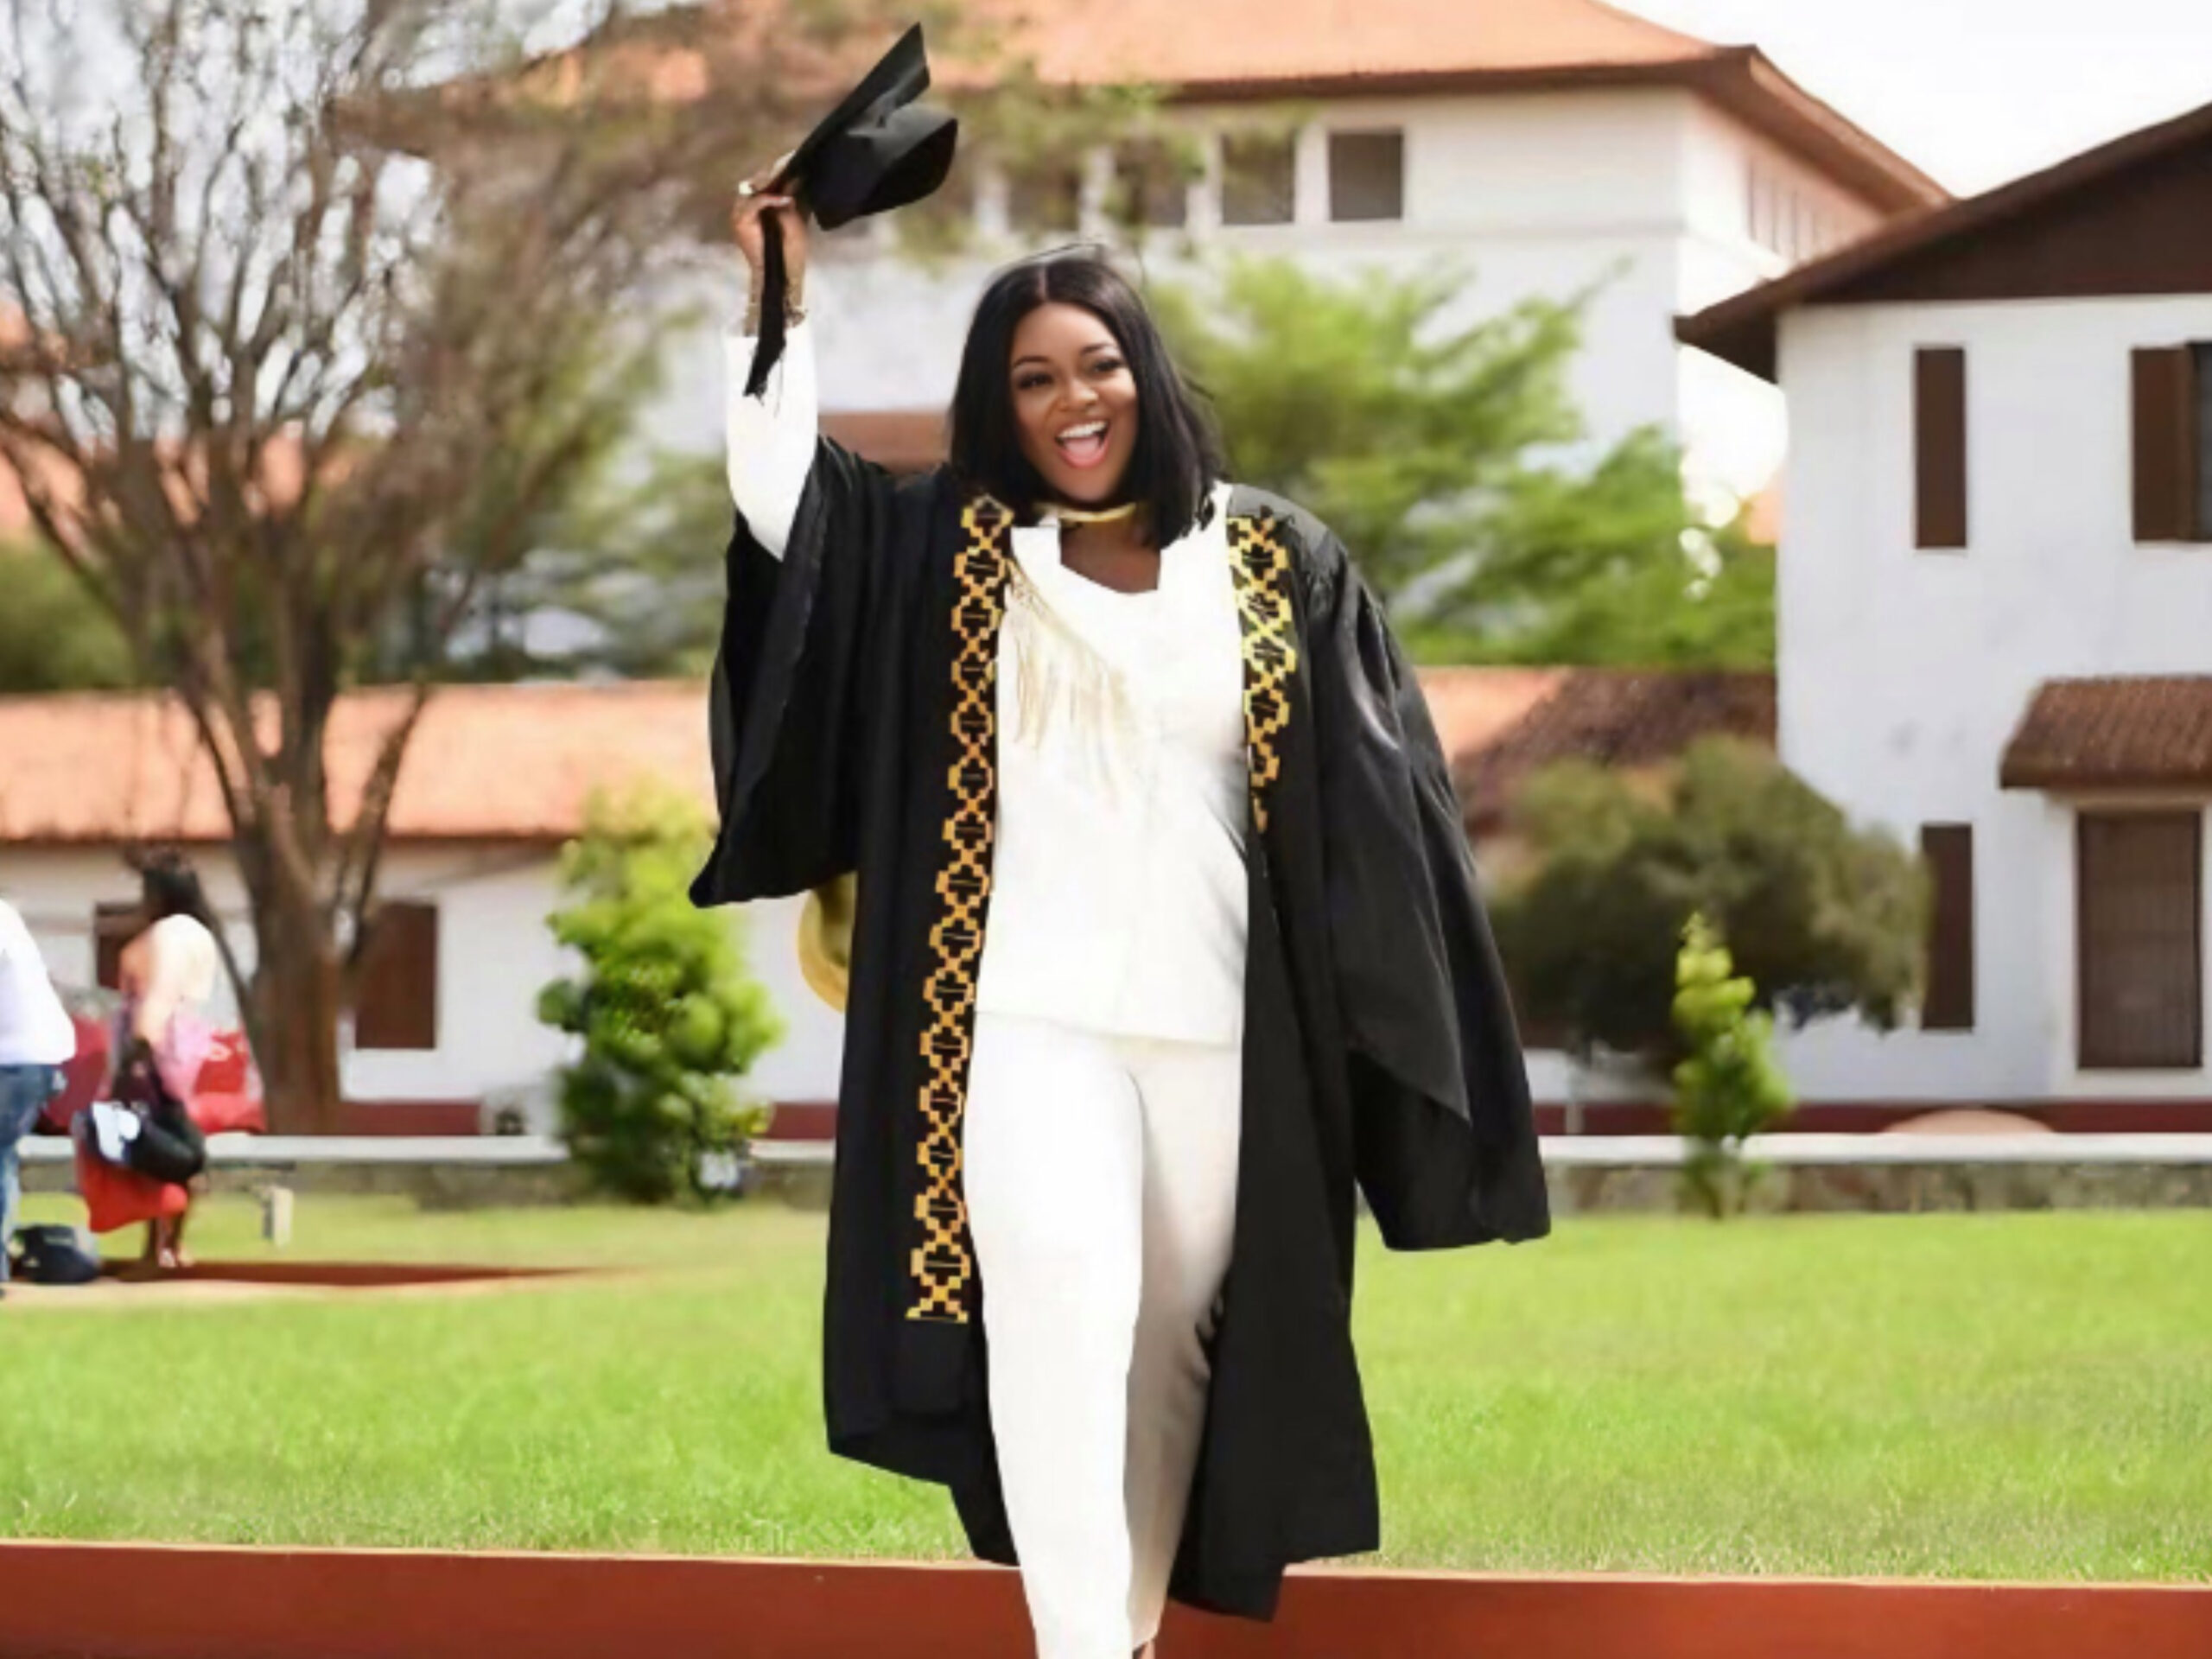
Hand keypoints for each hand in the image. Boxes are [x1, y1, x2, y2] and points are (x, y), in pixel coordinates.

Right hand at [731, 152, 806, 304]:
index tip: (796, 161)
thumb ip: (792, 198)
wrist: (782, 274)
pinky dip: (769, 199)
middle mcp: (747, 205)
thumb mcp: (796, 218)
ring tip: (787, 177)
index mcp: (759, 204)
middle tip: (791, 164)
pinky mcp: (740, 221)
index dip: (779, 170)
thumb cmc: (791, 250)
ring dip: (770, 182)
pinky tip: (784, 199)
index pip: (766, 180)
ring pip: (753, 188)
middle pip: (758, 180)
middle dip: (774, 173)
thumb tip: (797, 175)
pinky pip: (753, 203)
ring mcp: (741, 212)